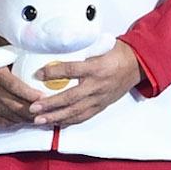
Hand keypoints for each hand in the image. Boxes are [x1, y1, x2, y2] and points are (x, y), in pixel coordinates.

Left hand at [26, 38, 144, 130]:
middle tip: (33, 108)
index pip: (71, 70)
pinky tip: (55, 123)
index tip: (37, 74)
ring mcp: (100, 98)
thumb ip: (77, 50)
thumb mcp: (98, 46)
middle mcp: (98, 85)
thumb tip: (52, 47)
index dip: (53, 72)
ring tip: (39, 120)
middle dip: (50, 104)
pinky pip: (84, 116)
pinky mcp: (102, 106)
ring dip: (56, 117)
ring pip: (76, 111)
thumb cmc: (115, 53)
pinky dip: (68, 121)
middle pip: (71, 97)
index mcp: (96, 67)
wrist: (137, 65)